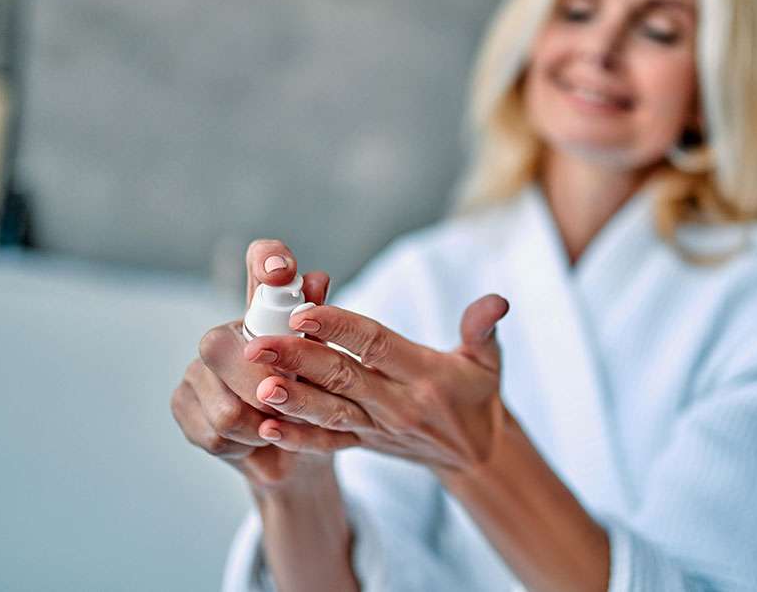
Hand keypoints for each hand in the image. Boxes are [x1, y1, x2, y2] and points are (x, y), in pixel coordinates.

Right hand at [170, 239, 349, 493]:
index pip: (259, 263)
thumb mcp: (325, 372)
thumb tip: (317, 279)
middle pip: (219, 346)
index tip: (281, 270)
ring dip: (260, 428)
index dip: (266, 258)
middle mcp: (223, 333)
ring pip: (226, 406)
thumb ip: (319, 330)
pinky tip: (252, 440)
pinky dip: (244, 446)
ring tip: (274, 426)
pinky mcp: (182, 402)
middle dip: (261, 388)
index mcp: (263, 313)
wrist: (294, 457)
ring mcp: (197, 368)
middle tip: (286, 404)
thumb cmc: (313, 408)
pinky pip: (215, 433)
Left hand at [242, 293, 510, 472]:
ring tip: (258, 385)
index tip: (304, 311)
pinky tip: (266, 427)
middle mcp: (397, 403)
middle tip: (259, 343)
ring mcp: (377, 427)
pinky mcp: (363, 444)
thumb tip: (497, 300)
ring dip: (292, 399)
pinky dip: (297, 437)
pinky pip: (327, 442)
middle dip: (299, 359)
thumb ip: (483, 328)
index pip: (376, 345)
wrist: (474, 456)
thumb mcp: (489, 360)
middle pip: (343, 377)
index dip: (340, 327)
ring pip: (329, 411)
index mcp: (424, 375)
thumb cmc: (477, 396)